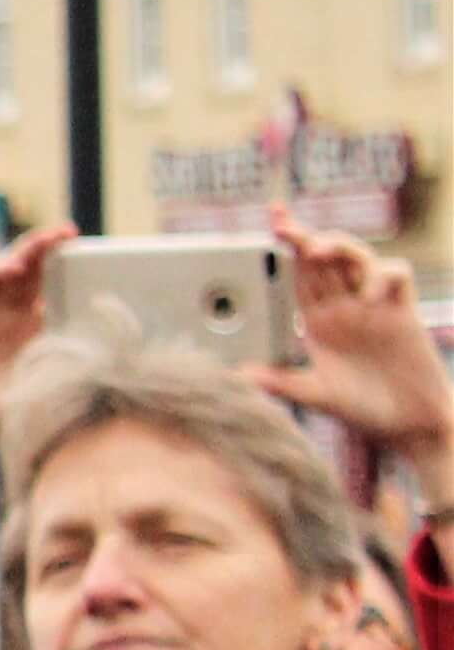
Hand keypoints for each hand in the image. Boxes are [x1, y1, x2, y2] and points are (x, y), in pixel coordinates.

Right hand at [0, 226, 74, 465]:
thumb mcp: (43, 393)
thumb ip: (69, 374)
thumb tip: (115, 362)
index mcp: (34, 336)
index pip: (57, 293)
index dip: (73, 273)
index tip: (98, 258)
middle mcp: (10, 320)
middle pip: (35, 275)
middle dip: (52, 252)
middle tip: (72, 233)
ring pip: (8, 272)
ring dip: (27, 252)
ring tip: (48, 238)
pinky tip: (12, 266)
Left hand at [258, 217, 453, 491]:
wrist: (409, 423)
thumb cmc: (363, 409)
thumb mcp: (316, 395)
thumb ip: (282, 383)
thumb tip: (240, 374)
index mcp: (317, 320)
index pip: (296, 275)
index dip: (283, 250)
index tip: (268, 228)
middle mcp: (343, 307)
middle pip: (323, 259)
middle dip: (302, 237)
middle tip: (281, 226)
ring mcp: (373, 306)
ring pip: (357, 257)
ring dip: (338, 246)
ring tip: (317, 250)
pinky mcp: (403, 312)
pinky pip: (397, 276)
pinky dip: (383, 276)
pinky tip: (370, 295)